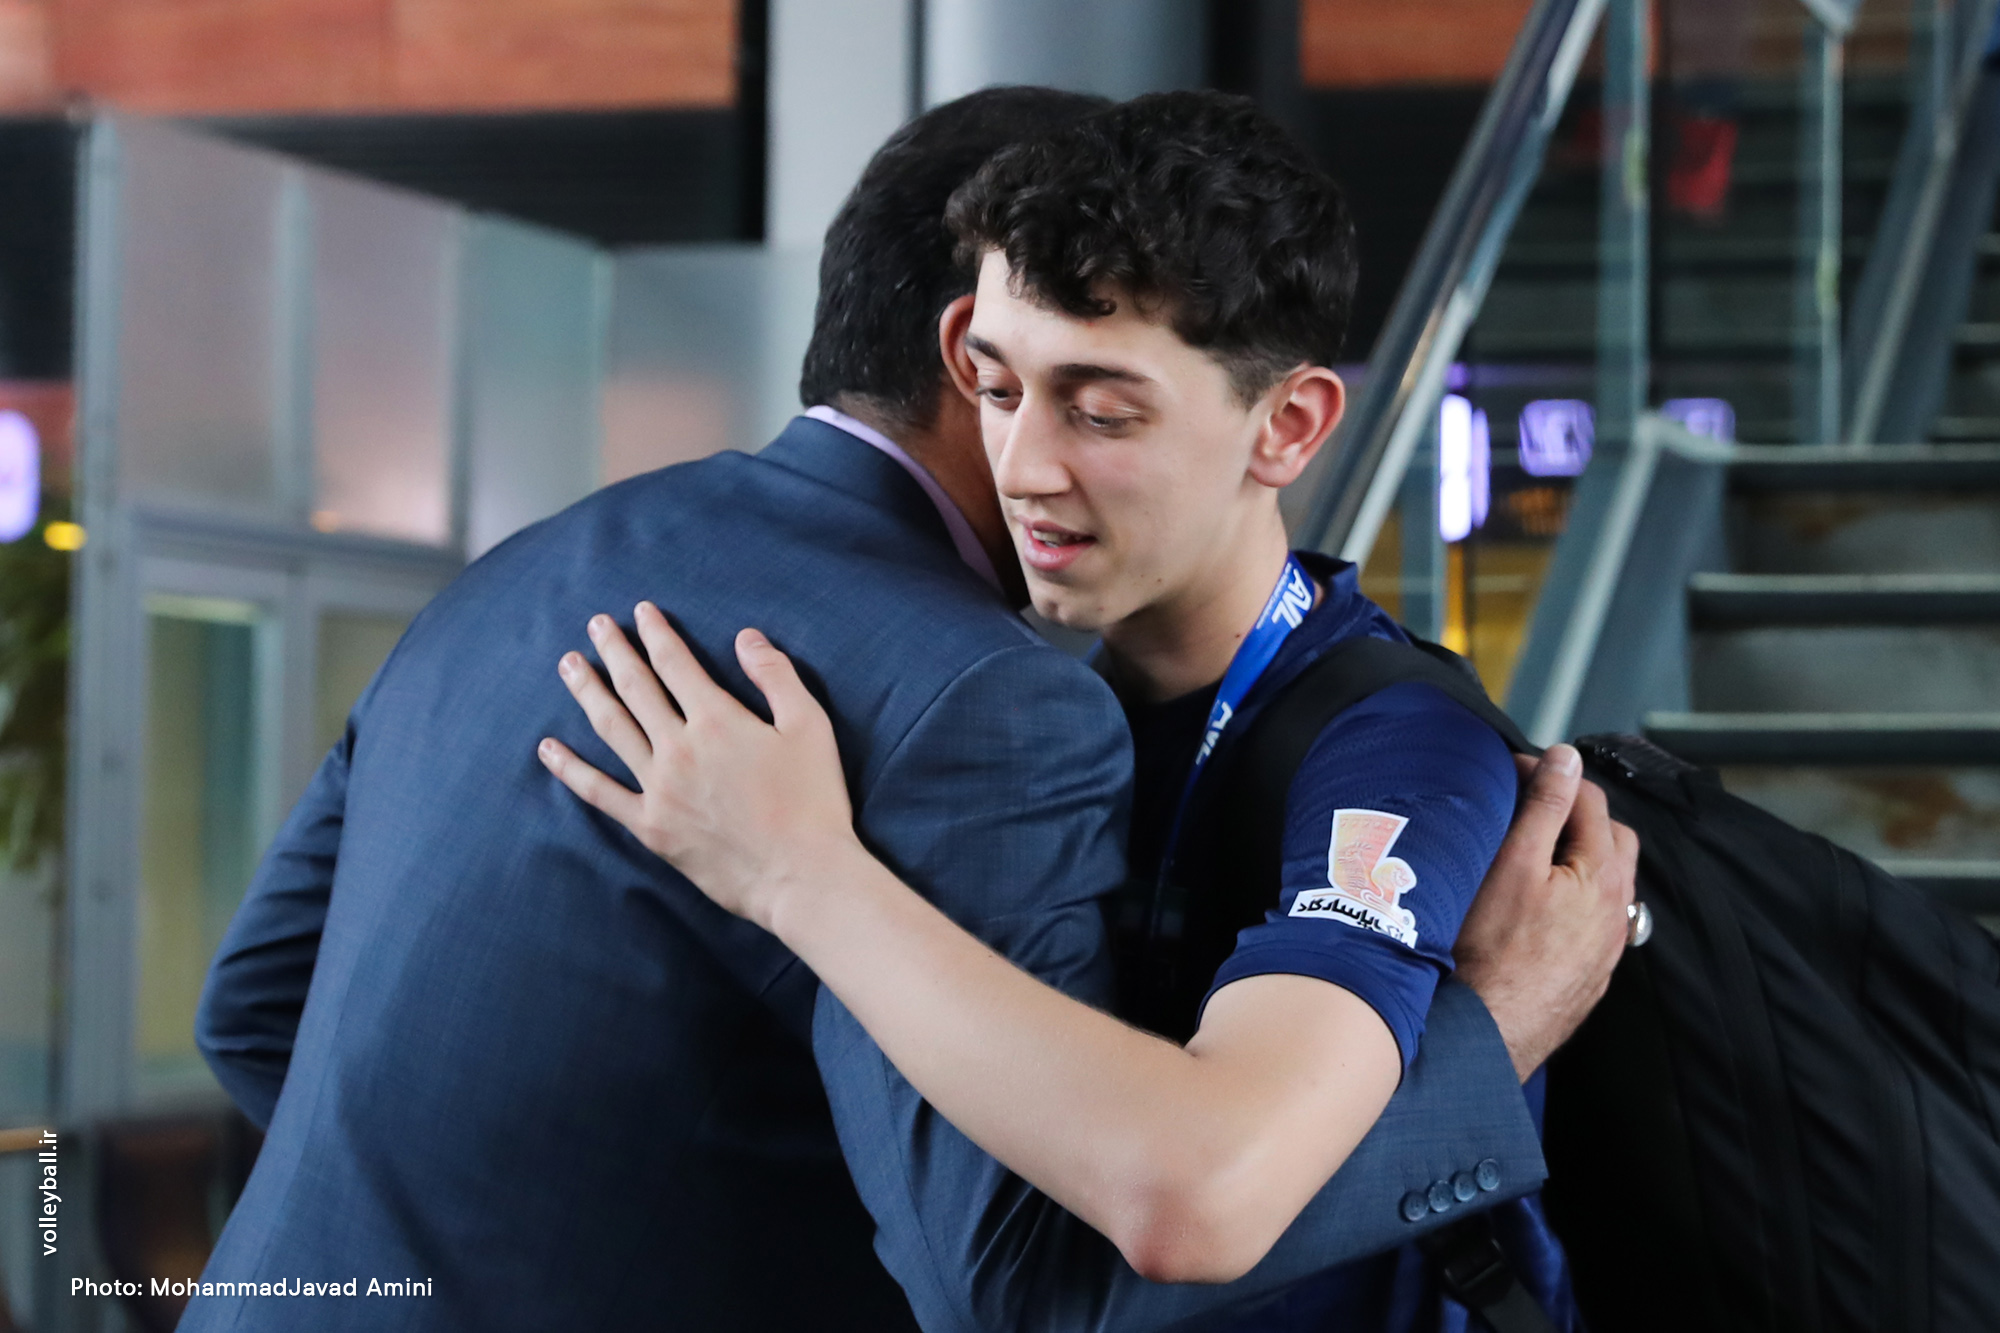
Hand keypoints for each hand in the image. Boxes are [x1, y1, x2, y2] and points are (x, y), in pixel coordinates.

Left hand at [536, 602, 858, 933]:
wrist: (799, 875)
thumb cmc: (813, 801)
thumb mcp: (809, 727)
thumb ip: (776, 676)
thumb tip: (745, 637)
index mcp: (717, 720)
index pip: (675, 663)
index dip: (656, 633)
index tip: (641, 611)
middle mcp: (679, 747)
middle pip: (636, 687)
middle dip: (615, 651)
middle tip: (595, 625)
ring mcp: (659, 788)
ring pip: (611, 728)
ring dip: (587, 692)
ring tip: (568, 666)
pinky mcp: (650, 826)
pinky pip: (600, 792)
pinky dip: (570, 769)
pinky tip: (548, 748)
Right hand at [1454, 743, 1637, 1080]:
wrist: (1487, 1033)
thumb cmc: (1491, 951)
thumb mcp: (1513, 864)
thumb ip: (1544, 806)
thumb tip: (1566, 758)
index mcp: (1604, 876)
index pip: (1591, 802)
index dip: (1553, 776)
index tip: (1515, 772)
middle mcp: (1617, 912)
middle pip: (1613, 839)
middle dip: (1577, 814)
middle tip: (1528, 808)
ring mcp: (1607, 948)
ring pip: (1608, 884)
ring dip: (1581, 858)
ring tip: (1534, 853)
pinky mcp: (1591, 976)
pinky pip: (1597, 921)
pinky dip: (1576, 897)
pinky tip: (1540, 906)